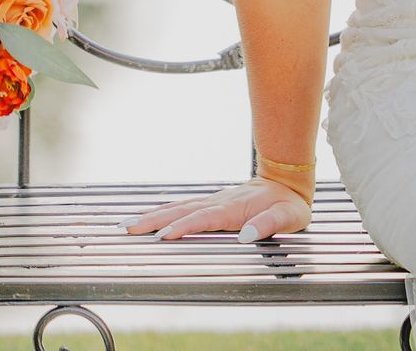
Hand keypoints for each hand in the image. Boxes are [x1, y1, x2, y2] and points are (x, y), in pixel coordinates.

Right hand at [119, 177, 312, 242]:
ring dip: (152, 216)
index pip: (204, 218)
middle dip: (155, 221)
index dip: (185, 226)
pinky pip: (182, 207)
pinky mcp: (210, 204)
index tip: (164, 235)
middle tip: (129, 230)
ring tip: (127, 225)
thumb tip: (245, 235)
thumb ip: (268, 225)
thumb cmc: (288, 204)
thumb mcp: (288, 217)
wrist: (288, 180)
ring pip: (178, 207)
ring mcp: (212, 202)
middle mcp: (218, 203)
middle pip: (182, 211)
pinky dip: (162, 212)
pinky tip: (147, 218)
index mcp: (234, 208)